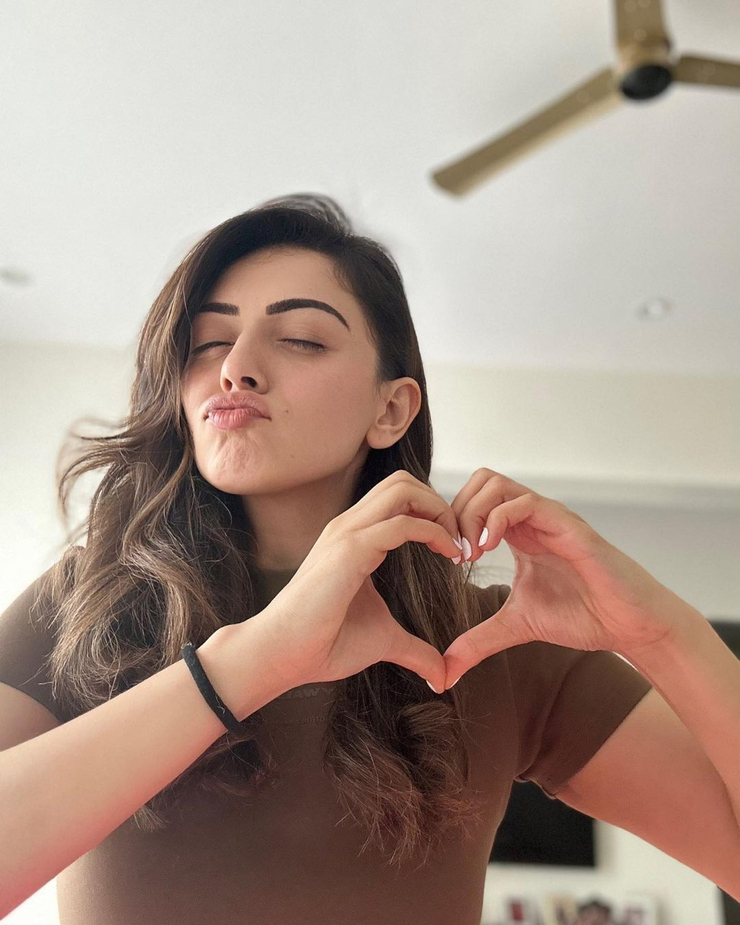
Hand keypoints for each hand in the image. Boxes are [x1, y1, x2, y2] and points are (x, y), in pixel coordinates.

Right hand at [257, 470, 462, 693]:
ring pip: (403, 489)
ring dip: (439, 511)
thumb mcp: (383, 641)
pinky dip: (434, 532)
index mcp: (354, 537)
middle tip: (459, 540)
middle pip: (403, 482)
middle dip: (440, 503)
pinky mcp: (350, 550)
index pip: (399, 497)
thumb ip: (414, 650)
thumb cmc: (324, 643)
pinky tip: (449, 556)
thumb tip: (442, 675)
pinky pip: (402, 524)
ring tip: (455, 545)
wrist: (283, 654)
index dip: (433, 513)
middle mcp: (350, 526)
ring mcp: (348, 533)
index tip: (455, 548)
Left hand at [442, 468, 683, 689]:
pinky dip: (496, 520)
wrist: (629, 626)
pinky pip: (525, 503)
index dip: (451, 521)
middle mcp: (532, 518)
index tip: (449, 558)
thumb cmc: (583, 616)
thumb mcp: (516, 626)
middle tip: (456, 551)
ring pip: (496, 484)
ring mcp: (550, 518)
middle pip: (481, 481)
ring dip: (472, 514)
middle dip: (456, 511)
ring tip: (472, 552)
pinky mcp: (568, 526)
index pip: (474, 498)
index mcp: (518, 532)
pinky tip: (489, 550)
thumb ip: (479, 641)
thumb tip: (445, 670)